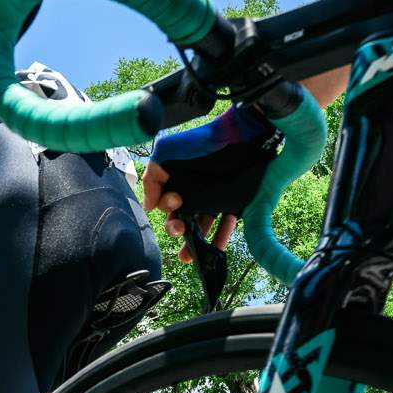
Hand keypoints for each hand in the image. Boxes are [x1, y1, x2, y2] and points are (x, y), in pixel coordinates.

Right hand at [144, 104, 279, 261]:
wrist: (243, 135)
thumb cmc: (203, 140)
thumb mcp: (167, 152)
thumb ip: (152, 177)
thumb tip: (148, 206)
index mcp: (178, 179)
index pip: (164, 202)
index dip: (165, 206)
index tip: (175, 201)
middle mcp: (195, 190)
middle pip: (181, 217)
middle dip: (175, 228)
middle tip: (179, 230)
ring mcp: (215, 198)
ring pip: (201, 227)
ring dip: (193, 244)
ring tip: (189, 257)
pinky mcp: (235, 204)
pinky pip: (225, 226)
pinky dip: (219, 240)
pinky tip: (213, 251)